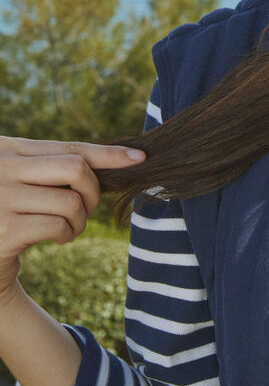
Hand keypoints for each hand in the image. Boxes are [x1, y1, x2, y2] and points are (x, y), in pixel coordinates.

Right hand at [0, 138, 144, 295]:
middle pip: (75, 168)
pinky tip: (58, 238)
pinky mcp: (5, 229)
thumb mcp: (26, 179)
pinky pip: (58, 225)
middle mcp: (1, 167)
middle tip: (86, 208)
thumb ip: (56, 166)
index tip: (138, 157)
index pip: (69, 147)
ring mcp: (0, 197)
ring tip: (69, 228)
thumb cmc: (10, 211)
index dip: (107, 154)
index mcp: (8, 149)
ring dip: (80, 220)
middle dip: (93, 191)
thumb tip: (126, 157)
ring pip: (71, 201)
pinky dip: (67, 234)